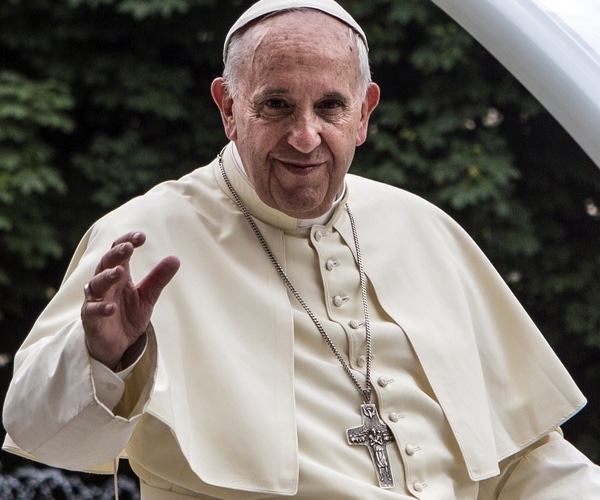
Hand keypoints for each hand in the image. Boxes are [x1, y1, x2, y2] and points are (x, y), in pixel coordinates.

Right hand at [81, 231, 179, 369]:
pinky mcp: (91, 320)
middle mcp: (105, 284)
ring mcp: (96, 301)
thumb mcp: (147, 296)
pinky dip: (100, 308)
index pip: (118, 251)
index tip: (141, 237)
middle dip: (116, 254)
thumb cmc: (128, 315)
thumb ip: (158, 278)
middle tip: (128, 247)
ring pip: (95, 284)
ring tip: (119, 272)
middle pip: (105, 263)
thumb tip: (176, 259)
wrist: (116, 345)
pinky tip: (111, 307)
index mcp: (118, 274)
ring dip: (107, 277)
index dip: (127, 241)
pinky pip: (92, 311)